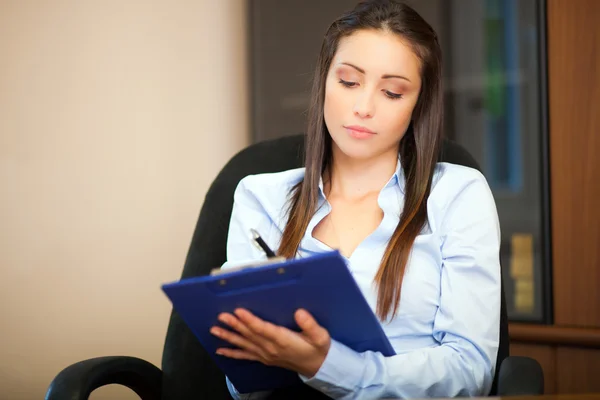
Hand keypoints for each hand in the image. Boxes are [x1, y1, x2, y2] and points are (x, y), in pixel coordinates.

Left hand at [210, 308, 330, 377]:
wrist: (318, 366)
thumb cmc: (318, 348)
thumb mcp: (320, 336)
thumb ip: (310, 325)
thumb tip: (299, 312)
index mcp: (283, 340)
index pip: (263, 329)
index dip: (250, 320)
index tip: (238, 311)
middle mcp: (271, 348)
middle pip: (250, 335)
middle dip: (235, 325)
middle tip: (221, 316)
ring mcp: (265, 355)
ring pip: (244, 344)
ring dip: (229, 336)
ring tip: (215, 329)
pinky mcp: (264, 358)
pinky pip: (245, 356)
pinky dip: (232, 353)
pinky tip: (220, 350)